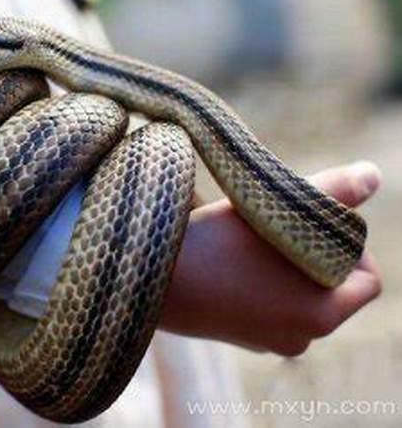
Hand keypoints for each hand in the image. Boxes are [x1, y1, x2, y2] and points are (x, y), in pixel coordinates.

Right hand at [160, 161, 382, 355]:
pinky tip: (231, 257)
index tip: (313, 220)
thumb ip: (329, 193)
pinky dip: (261, 280)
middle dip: (314, 252)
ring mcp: (266, 342)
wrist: (143, 279)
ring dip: (285, 264)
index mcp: (321, 315)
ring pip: (297, 293)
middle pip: (331, 286)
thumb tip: (375, 174)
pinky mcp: (238, 336)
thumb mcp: (273, 212)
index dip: (350, 245)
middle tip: (280, 222)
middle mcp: (300, 338)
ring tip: (252, 236)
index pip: (367, 279)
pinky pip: (269, 305)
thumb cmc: (212, 245)